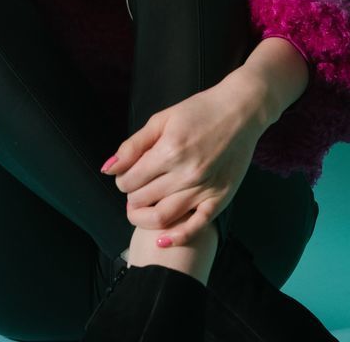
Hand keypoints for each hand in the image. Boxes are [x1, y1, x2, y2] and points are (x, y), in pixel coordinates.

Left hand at [102, 79, 262, 245]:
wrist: (241, 111)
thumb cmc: (200, 110)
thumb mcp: (162, 118)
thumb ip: (134, 145)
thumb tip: (108, 169)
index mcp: (169, 151)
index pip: (130, 181)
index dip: (123, 180)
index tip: (127, 175)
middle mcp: (186, 174)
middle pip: (142, 200)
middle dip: (132, 196)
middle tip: (135, 188)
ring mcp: (204, 189)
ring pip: (162, 218)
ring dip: (144, 217)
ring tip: (142, 209)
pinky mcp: (220, 199)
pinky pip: (196, 226)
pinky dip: (176, 237)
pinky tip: (162, 239)